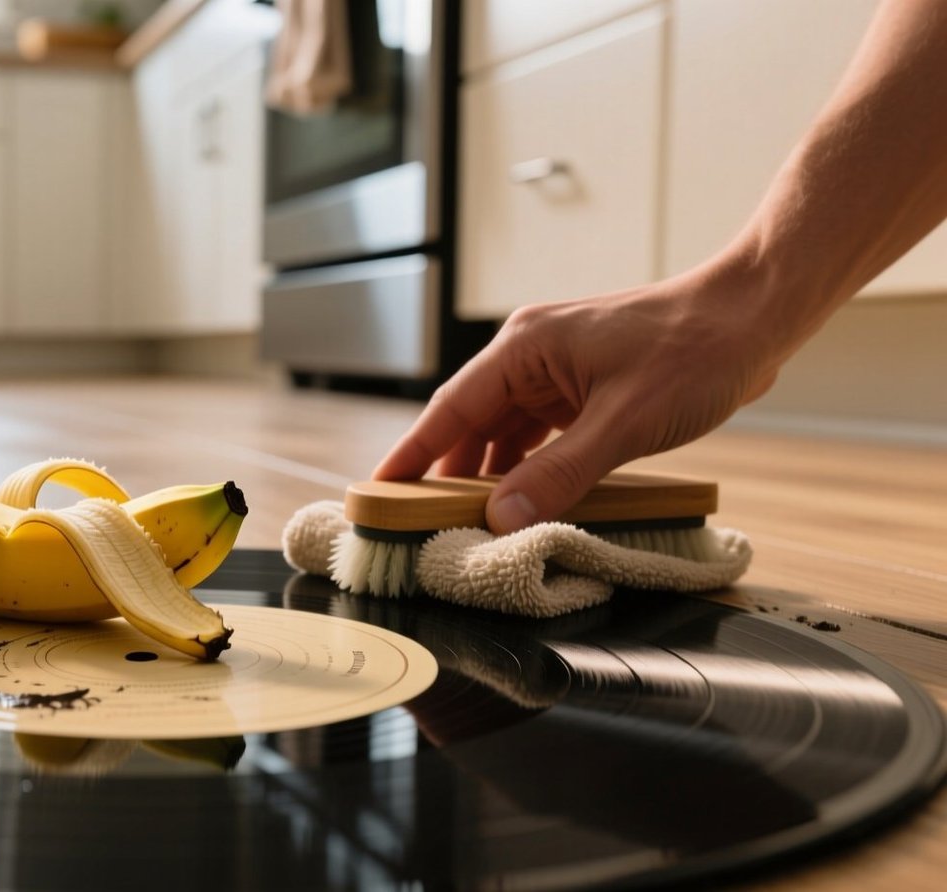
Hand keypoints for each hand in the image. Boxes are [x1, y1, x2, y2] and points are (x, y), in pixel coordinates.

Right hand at [373, 265, 783, 532]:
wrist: (754, 316)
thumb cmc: (695, 350)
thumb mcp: (623, 423)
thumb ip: (559, 474)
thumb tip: (503, 518)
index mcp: (524, 349)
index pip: (449, 410)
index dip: (410, 455)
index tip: (377, 492)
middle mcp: (530, 354)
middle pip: (470, 423)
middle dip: (445, 475)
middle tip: (421, 525)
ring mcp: (557, 369)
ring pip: (503, 431)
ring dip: (489, 474)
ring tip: (469, 523)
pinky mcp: (583, 385)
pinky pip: (538, 431)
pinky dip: (527, 465)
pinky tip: (524, 498)